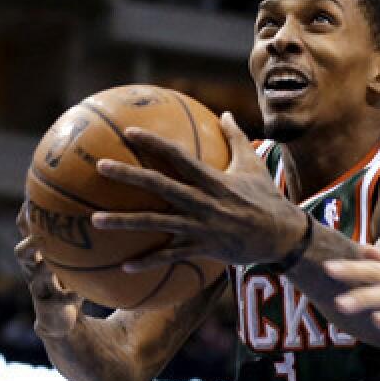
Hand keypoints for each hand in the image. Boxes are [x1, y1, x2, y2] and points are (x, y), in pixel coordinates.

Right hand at [15, 204, 81, 338]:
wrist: (62, 321)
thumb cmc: (71, 282)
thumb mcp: (74, 260)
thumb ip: (83, 240)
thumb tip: (107, 208)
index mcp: (39, 254)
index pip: (26, 229)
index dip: (27, 213)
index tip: (36, 195)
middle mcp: (34, 270)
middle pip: (21, 252)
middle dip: (29, 242)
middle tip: (40, 233)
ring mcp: (39, 289)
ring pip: (34, 277)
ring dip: (43, 268)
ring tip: (50, 264)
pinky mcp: (48, 307)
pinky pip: (58, 299)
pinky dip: (70, 295)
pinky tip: (81, 293)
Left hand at [90, 113, 306, 269]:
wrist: (283, 237)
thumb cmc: (268, 199)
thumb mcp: (255, 166)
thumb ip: (237, 139)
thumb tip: (226, 114)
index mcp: (213, 180)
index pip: (178, 156)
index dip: (154, 143)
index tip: (129, 132)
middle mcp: (204, 202)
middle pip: (160, 186)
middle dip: (129, 176)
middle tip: (100, 167)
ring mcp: (202, 227)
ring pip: (157, 223)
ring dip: (125, 222)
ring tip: (96, 220)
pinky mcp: (204, 249)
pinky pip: (172, 257)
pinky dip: (150, 261)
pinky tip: (126, 265)